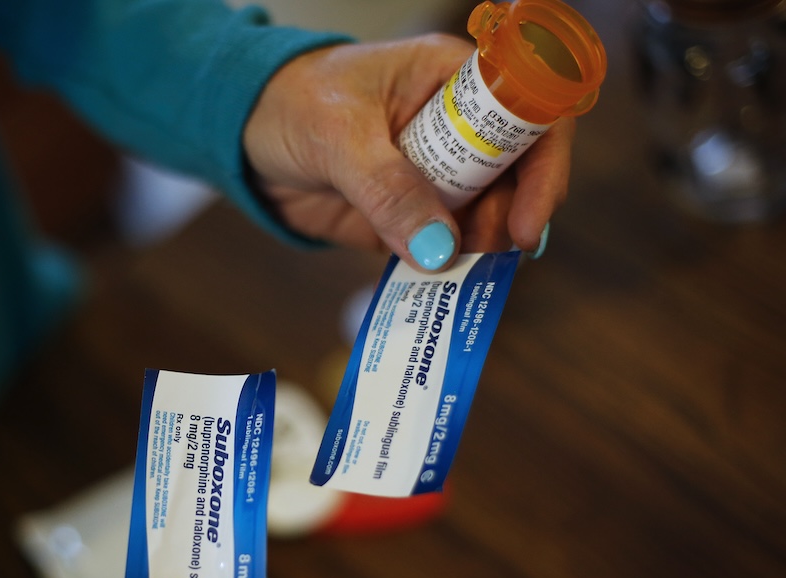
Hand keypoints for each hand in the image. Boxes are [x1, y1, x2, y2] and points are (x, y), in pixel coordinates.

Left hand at [244, 35, 574, 266]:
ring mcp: (433, 176)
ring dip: (474, 252)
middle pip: (513, 180)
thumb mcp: (338, 137)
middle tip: (480, 254)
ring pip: (480, 220)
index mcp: (451, 81)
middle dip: (504, 221)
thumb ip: (387, 189)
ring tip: (453, 274)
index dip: (542, 168)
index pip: (528, 116)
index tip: (524, 222)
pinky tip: (434, 288)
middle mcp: (454, 130)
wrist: (242, 136)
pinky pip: (438, 249)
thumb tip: (438, 249)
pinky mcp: (407, 217)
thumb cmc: (291, 103)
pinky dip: (441, 271)